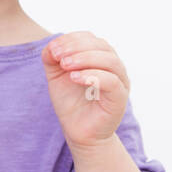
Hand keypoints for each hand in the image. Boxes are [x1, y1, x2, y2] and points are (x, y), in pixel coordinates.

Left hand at [41, 31, 129, 151]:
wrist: (79, 132)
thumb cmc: (71, 103)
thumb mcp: (57, 77)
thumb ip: (52, 59)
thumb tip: (51, 46)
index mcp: (100, 58)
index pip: (91, 39)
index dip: (72, 39)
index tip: (53, 49)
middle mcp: (114, 67)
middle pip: (102, 46)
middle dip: (77, 47)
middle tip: (58, 56)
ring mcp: (120, 82)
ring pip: (110, 61)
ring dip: (85, 58)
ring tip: (65, 65)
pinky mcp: (120, 98)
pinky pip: (112, 82)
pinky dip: (93, 75)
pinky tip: (74, 78)